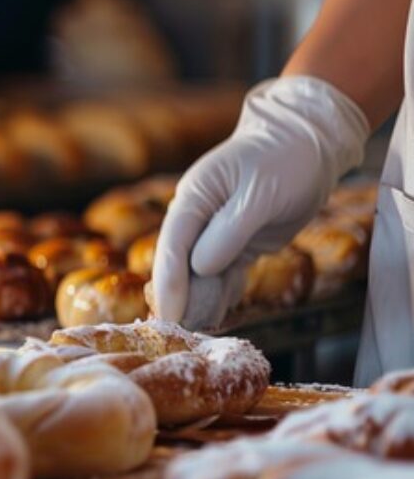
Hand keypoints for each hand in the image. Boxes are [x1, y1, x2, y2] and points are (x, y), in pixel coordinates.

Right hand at [152, 76, 368, 326]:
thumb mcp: (260, 194)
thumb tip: (199, 267)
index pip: (172, 246)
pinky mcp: (237, 244)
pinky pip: (223, 276)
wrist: (310, 143)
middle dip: (179, 299)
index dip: (169, 283)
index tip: (169, 316)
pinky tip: (217, 319)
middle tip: (179, 336)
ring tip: (198, 335)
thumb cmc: (284, 159)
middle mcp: (197, 218)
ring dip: (199, 303)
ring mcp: (216, 232)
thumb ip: (228, 231)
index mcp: (194, 198)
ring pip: (200, 275)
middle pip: (180, 265)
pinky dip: (220, 297)